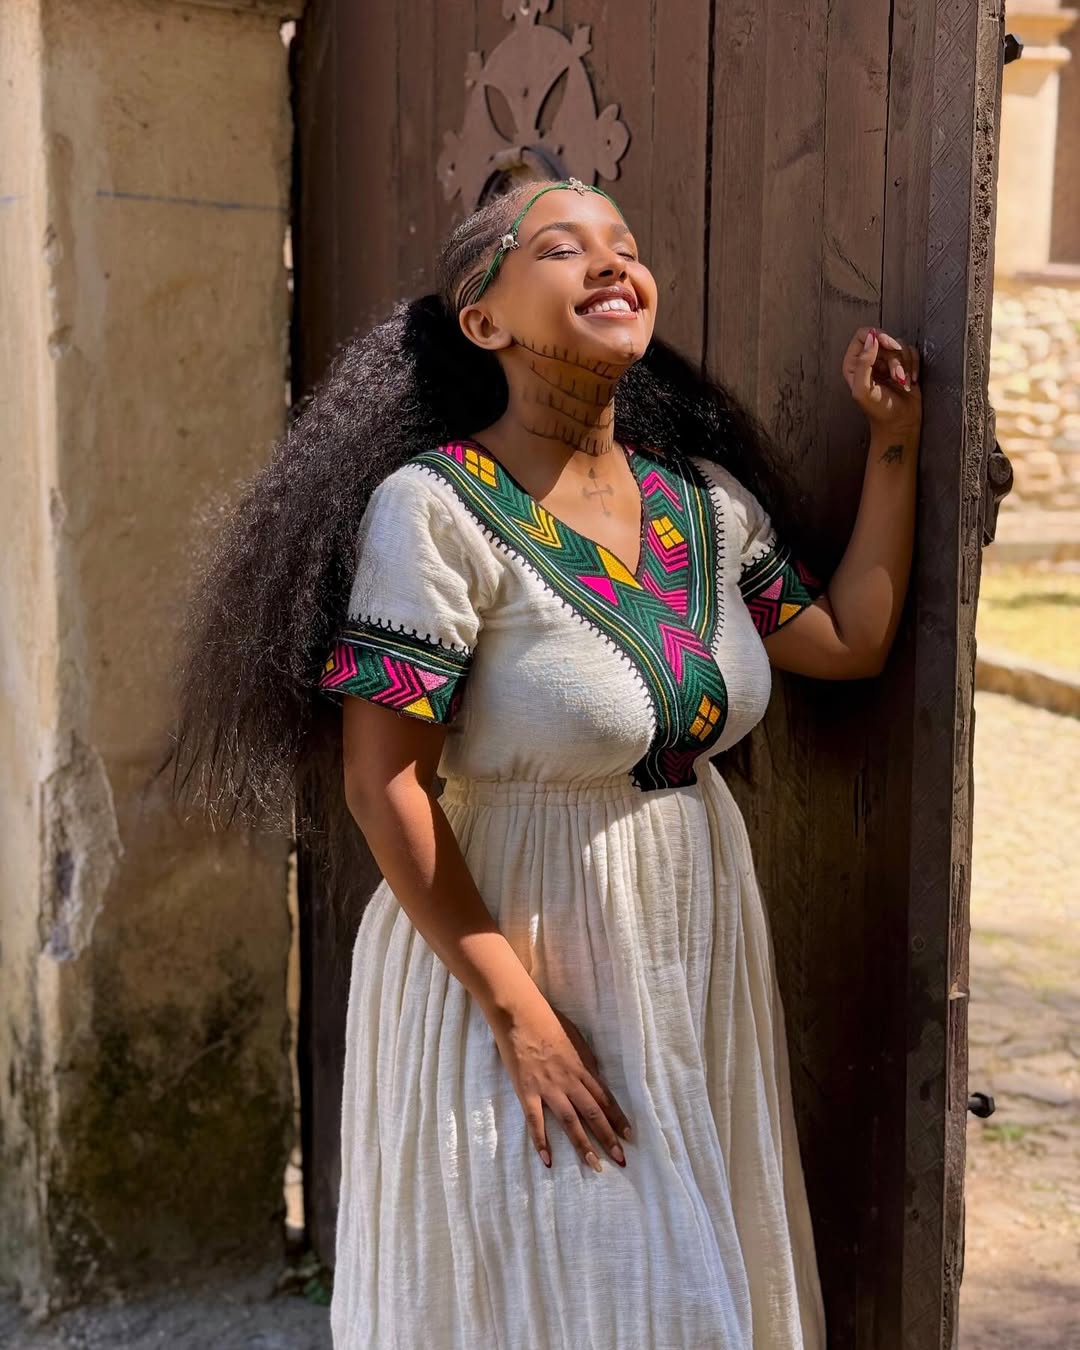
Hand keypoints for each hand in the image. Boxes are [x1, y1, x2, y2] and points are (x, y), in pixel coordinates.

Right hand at [488, 988, 632, 1172]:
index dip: (618, 1118)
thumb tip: (595, 1077)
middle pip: (593, 1113)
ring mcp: (548, 1088)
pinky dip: (541, 1142)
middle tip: (620, 1160)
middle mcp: (569, 1081)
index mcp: (582, 1067)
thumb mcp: (576, 1038)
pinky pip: (536, 1121)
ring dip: (583, 1145)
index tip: (629, 1136)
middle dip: (608, 1138)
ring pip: (570, 1122)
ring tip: (595, 1166)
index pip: (605, 1098)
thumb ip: (586, 1060)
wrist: (519, 1014)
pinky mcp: (526, 1092)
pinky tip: (548, 1161)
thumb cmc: (548, 1021)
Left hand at [842, 326, 922, 433]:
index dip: (878, 336)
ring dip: (904, 364)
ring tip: (901, 383)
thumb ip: (863, 364)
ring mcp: (886, 361)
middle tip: (897, 375)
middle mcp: (869, 360)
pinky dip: (914, 365)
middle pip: (884, 338)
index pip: (863, 335)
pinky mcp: (903, 364)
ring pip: (900, 344)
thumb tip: (871, 339)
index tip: (889, 346)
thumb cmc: (879, 411)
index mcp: (854, 364)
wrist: (899, 424)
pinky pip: (911, 351)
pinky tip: (909, 382)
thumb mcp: (864, 390)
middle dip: (894, 357)